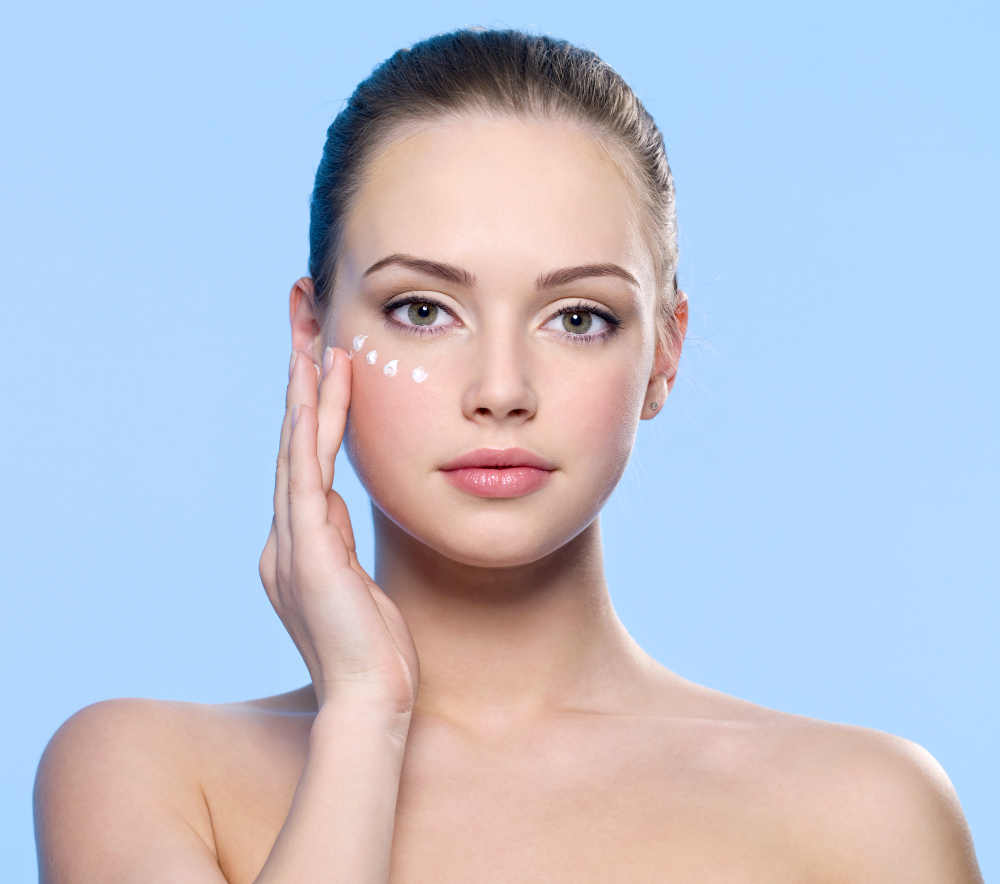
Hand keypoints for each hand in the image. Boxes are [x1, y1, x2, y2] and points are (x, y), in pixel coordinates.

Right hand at [259, 347, 418, 712]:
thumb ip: (337, 541)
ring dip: (305, 386)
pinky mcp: (306, 550)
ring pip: (295, 445)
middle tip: (302, 320)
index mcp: (297, 545)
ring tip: (313, 333)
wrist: (370, 702)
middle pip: (292, 441)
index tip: (319, 361)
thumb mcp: (356, 584)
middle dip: (298, 378)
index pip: (304, 462)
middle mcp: (283, 536)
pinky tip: (321, 379)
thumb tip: (334, 504)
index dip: (309, 409)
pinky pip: (307, 470)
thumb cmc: (374, 650)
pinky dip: (312, 421)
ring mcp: (290, 541)